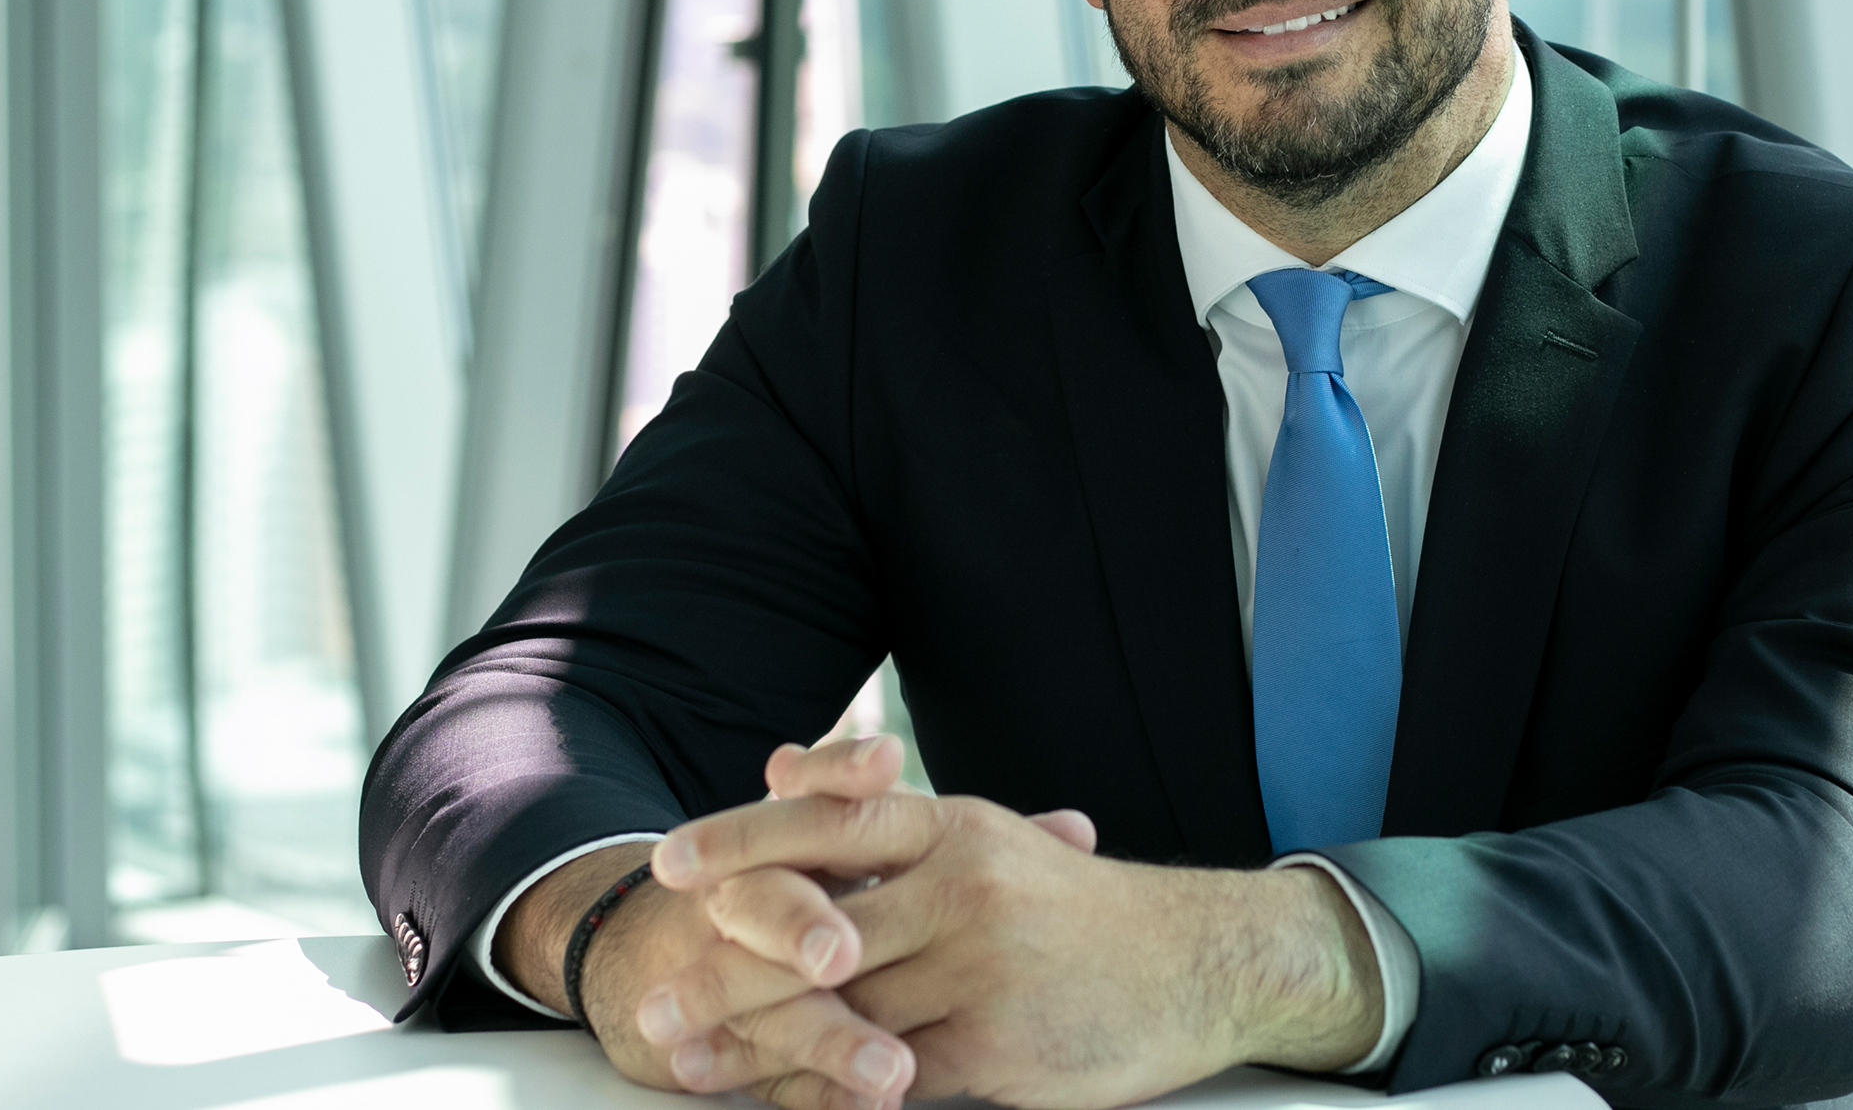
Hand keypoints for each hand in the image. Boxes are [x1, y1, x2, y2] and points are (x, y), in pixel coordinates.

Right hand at [495, 736, 918, 1105]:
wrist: (638, 960)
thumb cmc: (761, 888)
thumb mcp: (796, 832)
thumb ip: (849, 796)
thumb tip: (925, 766)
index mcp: (770, 843)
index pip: (806, 799)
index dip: (837, 776)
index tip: (884, 761)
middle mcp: (738, 903)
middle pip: (769, 904)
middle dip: (802, 926)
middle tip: (842, 954)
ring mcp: (724, 981)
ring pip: (773, 1009)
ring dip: (830, 1039)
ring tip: (890, 1072)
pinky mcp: (725, 1049)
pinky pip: (773, 1079)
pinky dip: (820, 1098)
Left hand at [650, 757, 1382, 1108]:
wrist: (1198, 963)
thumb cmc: (1079, 910)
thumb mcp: (992, 842)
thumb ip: (894, 827)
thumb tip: (784, 775)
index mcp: (954, 827)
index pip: (829, 822)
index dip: (743, 841)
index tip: (669, 866)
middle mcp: (961, 886)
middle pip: (813, 928)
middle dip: (722, 968)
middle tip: (654, 998)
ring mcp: (979, 968)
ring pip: (838, 1011)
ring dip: (755, 1047)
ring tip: (689, 1064)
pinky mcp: (997, 1046)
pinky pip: (892, 1075)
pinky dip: (834, 1092)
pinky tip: (788, 1105)